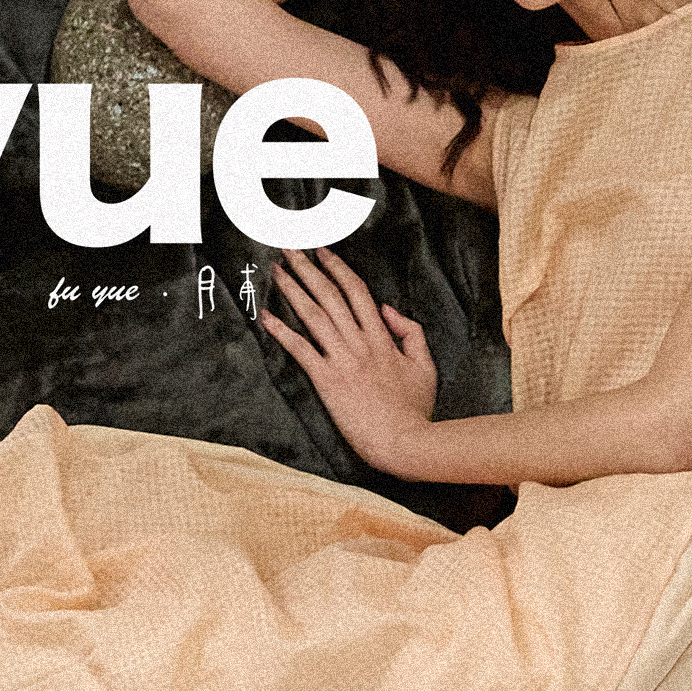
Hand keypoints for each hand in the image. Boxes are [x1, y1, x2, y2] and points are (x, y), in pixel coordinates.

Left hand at [260, 247, 436, 470]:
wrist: (404, 442)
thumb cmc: (414, 409)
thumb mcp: (424, 366)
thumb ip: (410, 332)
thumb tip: (389, 309)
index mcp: (382, 338)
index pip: (357, 292)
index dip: (338, 268)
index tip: (322, 251)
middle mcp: (359, 343)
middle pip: (330, 296)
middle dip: (308, 268)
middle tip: (289, 248)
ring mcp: (342, 361)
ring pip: (314, 316)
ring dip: (293, 290)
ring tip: (276, 270)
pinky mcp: (327, 381)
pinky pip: (301, 350)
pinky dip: (282, 332)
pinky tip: (267, 316)